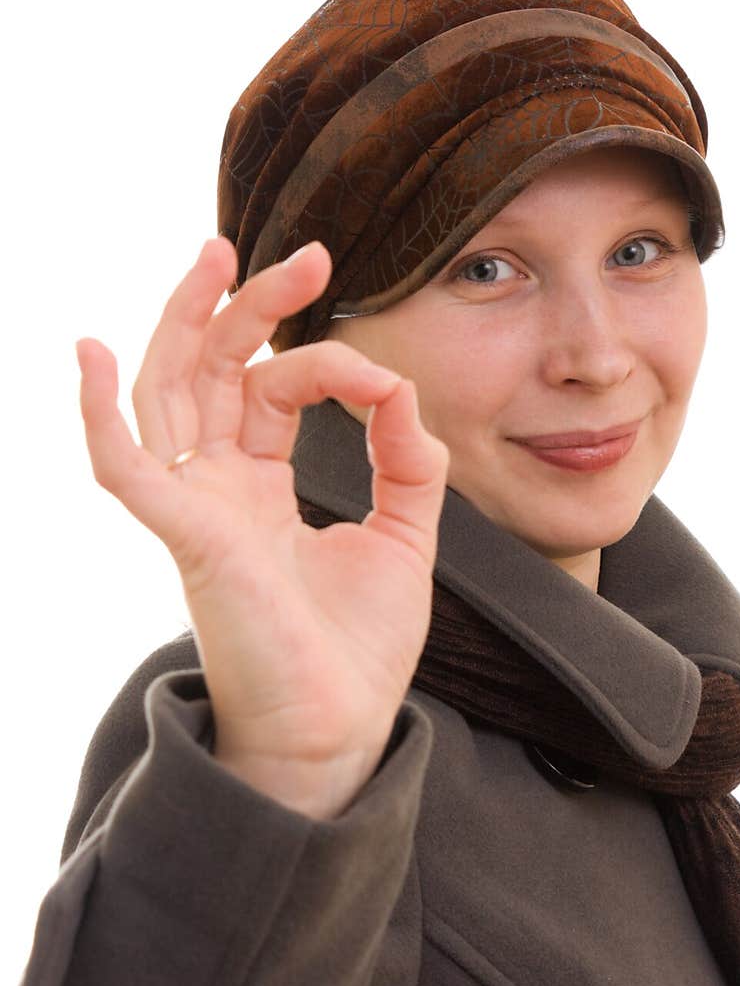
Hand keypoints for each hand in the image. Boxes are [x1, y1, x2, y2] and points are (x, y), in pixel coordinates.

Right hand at [76, 237, 448, 817]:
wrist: (340, 730)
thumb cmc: (358, 647)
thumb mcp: (404, 534)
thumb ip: (407, 459)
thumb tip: (400, 387)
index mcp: (260, 487)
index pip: (274, 389)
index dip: (327, 364)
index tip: (385, 384)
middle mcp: (218, 490)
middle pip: (211, 372)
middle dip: (246, 306)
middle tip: (304, 257)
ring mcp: (196, 511)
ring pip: (167, 396)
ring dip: (184, 323)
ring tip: (214, 255)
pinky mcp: (188, 540)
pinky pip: (125, 471)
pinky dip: (99, 414)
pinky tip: (87, 352)